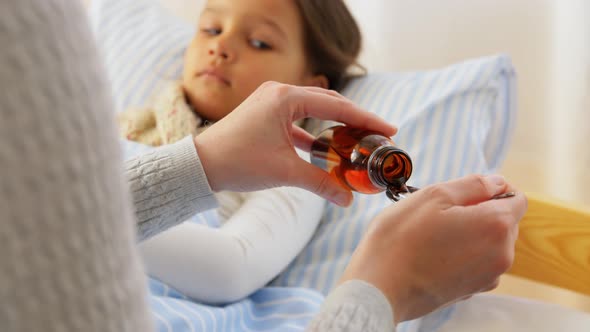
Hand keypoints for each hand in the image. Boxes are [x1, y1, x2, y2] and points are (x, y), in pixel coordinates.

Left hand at [194, 81, 396, 205]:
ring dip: (335, 124)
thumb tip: (348, 200)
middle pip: (329, 103)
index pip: (337, 106)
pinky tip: (326, 148)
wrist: (200, 165)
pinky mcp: (265, 114)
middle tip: (378, 135)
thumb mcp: (284, 172)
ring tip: (357, 140)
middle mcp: (279, 93)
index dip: (366, 119)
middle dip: (355, 119)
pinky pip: (298, 119)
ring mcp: (271, 101)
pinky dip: (314, 132)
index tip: (388, 129)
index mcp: (285, 98)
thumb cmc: (237, 162)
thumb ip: (320, 183)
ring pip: (314, 110)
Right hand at [338, 174, 527, 322]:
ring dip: (470, 233)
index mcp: (496, 225)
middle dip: (480, 211)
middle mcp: (501, 254)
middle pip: (504, 221)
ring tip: (433, 235)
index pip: (517, 198)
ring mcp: (488, 277)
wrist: (379, 287)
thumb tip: (496, 182)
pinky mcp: (472, 291)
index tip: (467, 192)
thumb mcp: (433, 196)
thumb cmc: (401, 239)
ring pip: (489, 243)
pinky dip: (462, 254)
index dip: (495, 189)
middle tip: (441, 212)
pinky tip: (433, 254)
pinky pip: (476, 263)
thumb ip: (473, 184)